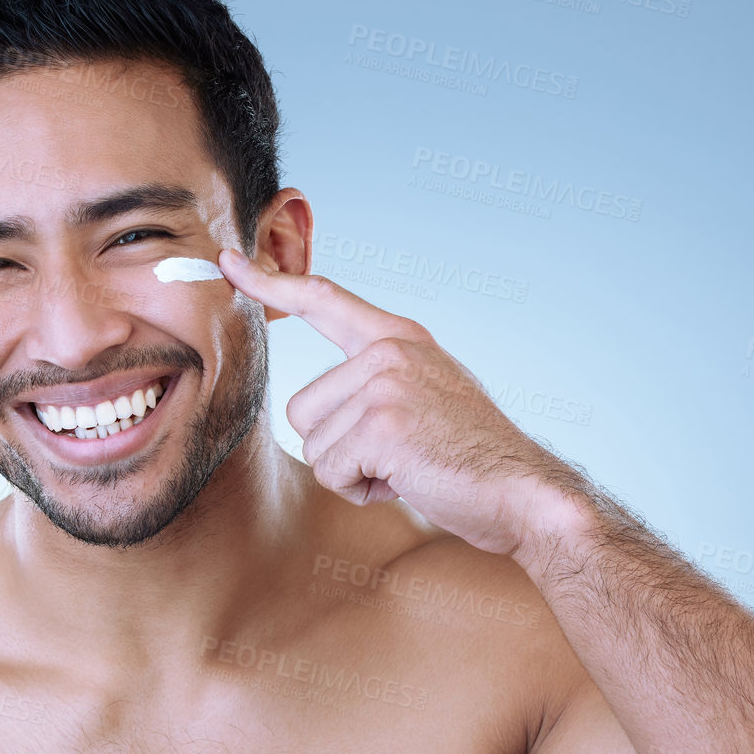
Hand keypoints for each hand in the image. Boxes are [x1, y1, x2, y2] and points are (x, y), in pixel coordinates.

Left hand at [216, 248, 560, 558]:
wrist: (523, 492)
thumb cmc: (471, 460)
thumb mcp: (425, 397)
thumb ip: (377, 383)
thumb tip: (319, 406)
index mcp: (399, 338)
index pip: (323, 299)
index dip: (270, 283)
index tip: (229, 262)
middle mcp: (389, 350)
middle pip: (302, 408)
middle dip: (339, 448)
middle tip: (400, 455)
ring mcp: (386, 382)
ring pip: (315, 444)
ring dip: (353, 472)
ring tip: (409, 467)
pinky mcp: (382, 423)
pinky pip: (332, 470)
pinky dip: (362, 491)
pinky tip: (408, 481)